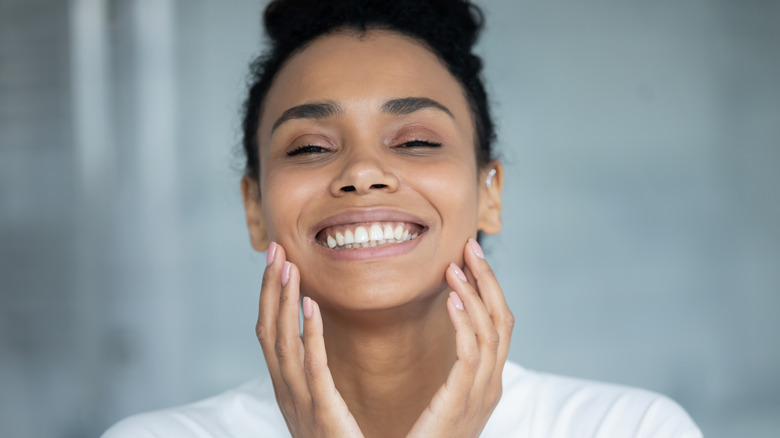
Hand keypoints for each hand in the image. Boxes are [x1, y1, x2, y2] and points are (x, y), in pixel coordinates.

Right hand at [256, 242, 363, 437]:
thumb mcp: (318, 404)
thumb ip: (313, 374)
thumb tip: (312, 338)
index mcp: (285, 387)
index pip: (269, 333)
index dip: (269, 296)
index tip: (277, 262)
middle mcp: (284, 391)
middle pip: (268, 331)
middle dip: (270, 289)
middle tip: (275, 251)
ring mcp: (298, 402)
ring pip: (282, 343)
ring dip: (283, 302)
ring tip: (289, 267)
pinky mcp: (321, 411)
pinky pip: (312, 367)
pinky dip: (308, 334)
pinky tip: (312, 306)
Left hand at [406, 238, 514, 437]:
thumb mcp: (447, 400)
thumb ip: (455, 374)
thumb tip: (449, 338)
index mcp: (488, 382)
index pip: (499, 325)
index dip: (489, 288)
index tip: (470, 259)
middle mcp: (492, 385)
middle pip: (502, 321)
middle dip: (488, 280)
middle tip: (470, 246)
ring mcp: (481, 394)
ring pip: (491, 332)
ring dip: (474, 294)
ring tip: (455, 267)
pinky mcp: (462, 402)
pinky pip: (471, 355)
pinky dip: (465, 323)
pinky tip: (452, 299)